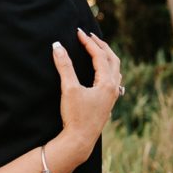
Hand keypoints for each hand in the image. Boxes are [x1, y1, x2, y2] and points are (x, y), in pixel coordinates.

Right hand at [51, 29, 121, 150]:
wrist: (79, 141)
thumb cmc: (75, 116)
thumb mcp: (68, 89)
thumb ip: (64, 66)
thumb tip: (57, 46)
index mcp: (107, 83)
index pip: (100, 56)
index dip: (88, 42)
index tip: (78, 32)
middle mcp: (114, 88)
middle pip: (113, 60)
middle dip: (101, 46)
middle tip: (89, 36)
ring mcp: (112, 96)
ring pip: (115, 70)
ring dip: (106, 56)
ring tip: (97, 48)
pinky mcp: (107, 103)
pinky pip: (113, 79)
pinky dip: (108, 69)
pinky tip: (102, 72)